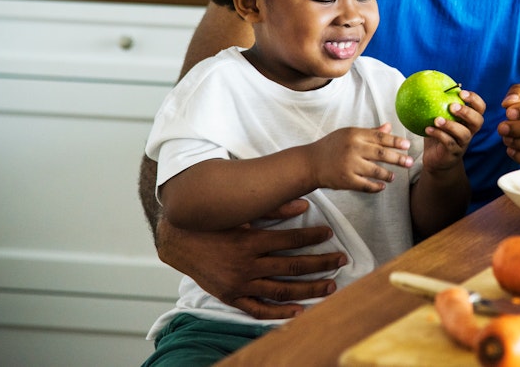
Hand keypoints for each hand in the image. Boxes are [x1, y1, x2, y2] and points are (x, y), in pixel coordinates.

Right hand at [155, 199, 346, 319]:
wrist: (178, 241)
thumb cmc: (212, 222)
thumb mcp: (240, 211)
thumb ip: (272, 208)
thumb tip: (303, 205)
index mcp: (249, 241)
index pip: (290, 240)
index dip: (312, 237)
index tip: (329, 234)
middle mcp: (246, 265)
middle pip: (292, 267)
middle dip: (321, 263)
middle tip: (341, 260)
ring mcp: (239, 284)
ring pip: (281, 290)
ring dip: (309, 289)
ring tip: (330, 286)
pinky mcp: (230, 296)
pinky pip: (258, 309)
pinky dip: (279, 313)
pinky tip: (299, 311)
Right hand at [308, 126, 413, 191]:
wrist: (310, 163)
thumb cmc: (332, 146)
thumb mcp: (349, 134)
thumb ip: (370, 132)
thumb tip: (389, 127)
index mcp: (354, 134)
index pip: (380, 137)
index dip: (396, 141)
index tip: (407, 145)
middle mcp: (352, 148)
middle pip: (381, 154)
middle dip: (398, 158)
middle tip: (409, 162)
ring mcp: (349, 165)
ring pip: (375, 171)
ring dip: (387, 174)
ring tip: (393, 176)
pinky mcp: (346, 180)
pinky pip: (366, 185)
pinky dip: (376, 187)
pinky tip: (382, 186)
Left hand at [422, 89, 485, 171]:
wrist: (437, 161)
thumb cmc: (438, 135)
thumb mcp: (439, 118)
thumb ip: (437, 104)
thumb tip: (425, 81)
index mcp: (469, 120)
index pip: (480, 108)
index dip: (474, 99)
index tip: (461, 92)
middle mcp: (470, 131)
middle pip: (478, 121)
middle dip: (467, 112)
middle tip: (452, 106)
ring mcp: (463, 143)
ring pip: (464, 134)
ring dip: (451, 125)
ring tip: (436, 119)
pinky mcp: (453, 153)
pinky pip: (449, 143)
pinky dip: (438, 135)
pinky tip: (427, 129)